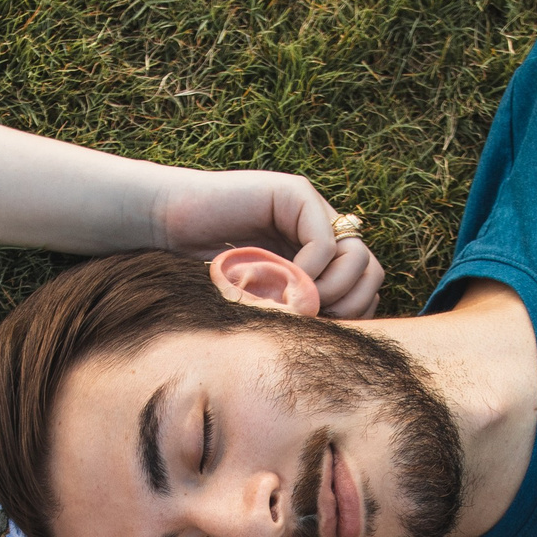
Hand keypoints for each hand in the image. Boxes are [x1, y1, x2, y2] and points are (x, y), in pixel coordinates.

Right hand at [149, 169, 385, 318]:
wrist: (164, 226)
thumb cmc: (204, 271)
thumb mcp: (262, 303)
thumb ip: (298, 313)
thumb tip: (345, 341)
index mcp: (319, 256)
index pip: (365, 286)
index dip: (352, 314)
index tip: (320, 333)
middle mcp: (320, 229)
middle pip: (372, 270)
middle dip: (349, 305)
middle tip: (314, 320)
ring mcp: (310, 209)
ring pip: (357, 256)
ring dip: (329, 290)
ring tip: (294, 303)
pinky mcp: (293, 195)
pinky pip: (324, 242)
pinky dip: (306, 272)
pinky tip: (276, 282)